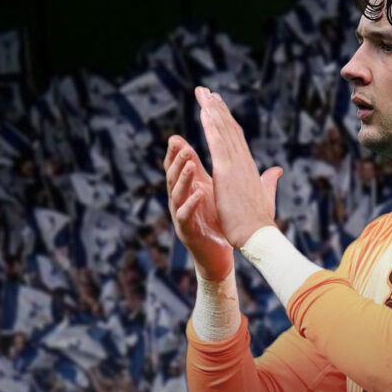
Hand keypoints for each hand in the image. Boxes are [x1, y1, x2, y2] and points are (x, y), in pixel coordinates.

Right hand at [164, 135, 232, 280]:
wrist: (218, 253)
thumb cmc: (214, 221)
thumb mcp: (209, 191)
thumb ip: (206, 170)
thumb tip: (209, 146)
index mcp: (187, 191)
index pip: (176, 169)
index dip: (174, 154)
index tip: (175, 138)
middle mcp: (179, 201)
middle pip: (173, 178)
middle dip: (177, 162)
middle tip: (182, 146)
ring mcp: (181, 216)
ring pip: (176, 195)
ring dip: (183, 179)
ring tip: (191, 164)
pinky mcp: (187, 231)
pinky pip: (185, 217)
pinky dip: (191, 205)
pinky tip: (198, 195)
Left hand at [194, 87, 282, 247]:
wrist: (258, 235)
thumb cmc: (259, 221)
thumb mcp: (265, 196)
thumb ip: (269, 180)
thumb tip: (276, 170)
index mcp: (248, 167)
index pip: (236, 138)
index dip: (226, 120)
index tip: (217, 106)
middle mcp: (243, 161)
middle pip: (229, 128)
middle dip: (217, 108)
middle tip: (206, 91)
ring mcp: (235, 164)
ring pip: (223, 130)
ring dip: (212, 110)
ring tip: (203, 93)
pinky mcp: (227, 171)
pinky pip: (217, 142)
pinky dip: (211, 125)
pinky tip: (204, 112)